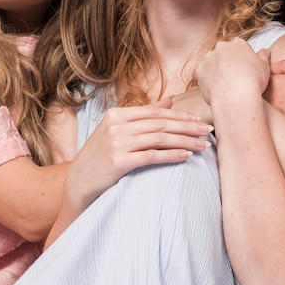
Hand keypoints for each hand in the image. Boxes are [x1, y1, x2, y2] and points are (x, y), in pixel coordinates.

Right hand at [66, 99, 211, 211]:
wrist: (77, 183)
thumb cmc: (100, 157)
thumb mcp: (118, 131)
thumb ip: (143, 115)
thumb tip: (169, 100)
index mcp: (116, 114)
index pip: (155, 112)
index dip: (179, 115)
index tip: (198, 119)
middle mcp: (116, 126)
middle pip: (160, 124)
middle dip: (187, 126)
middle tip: (207, 130)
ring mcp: (116, 143)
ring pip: (159, 138)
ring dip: (185, 141)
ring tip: (202, 145)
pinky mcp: (118, 162)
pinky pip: (151, 156)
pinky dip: (171, 155)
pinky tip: (185, 156)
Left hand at [194, 38, 269, 104]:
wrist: (236, 96)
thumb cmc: (253, 81)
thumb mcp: (264, 67)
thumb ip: (263, 56)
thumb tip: (265, 51)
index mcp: (238, 43)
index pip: (237, 47)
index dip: (241, 60)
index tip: (243, 70)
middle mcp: (221, 47)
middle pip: (222, 53)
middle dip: (225, 63)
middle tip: (233, 78)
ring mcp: (208, 58)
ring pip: (210, 63)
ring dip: (214, 71)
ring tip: (223, 86)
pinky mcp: (199, 70)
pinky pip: (198, 74)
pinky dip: (203, 80)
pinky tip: (211, 88)